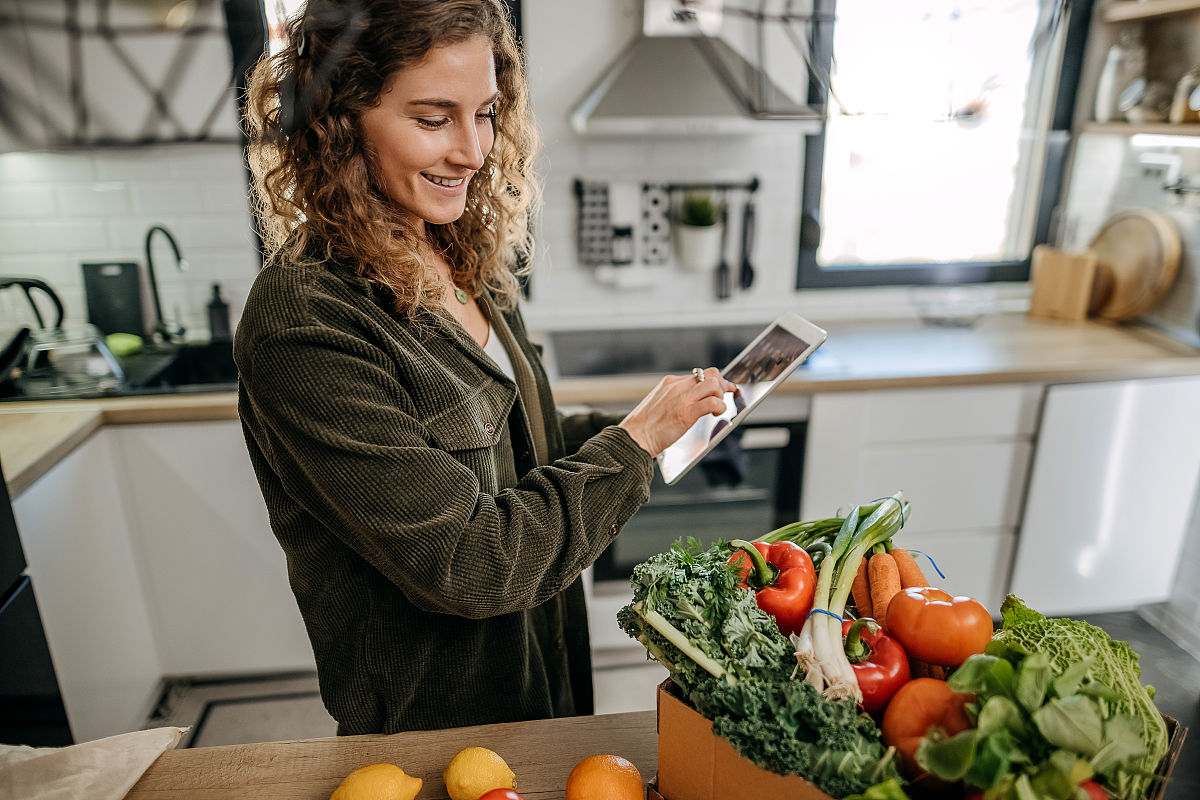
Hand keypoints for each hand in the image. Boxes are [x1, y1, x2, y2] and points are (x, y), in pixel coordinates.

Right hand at [618, 367, 737, 456]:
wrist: (634, 437)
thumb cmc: (644, 426)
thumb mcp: (658, 403)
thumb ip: (674, 398)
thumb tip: (690, 401)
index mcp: (669, 382)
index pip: (698, 374)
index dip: (713, 381)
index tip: (719, 387)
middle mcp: (677, 386)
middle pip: (710, 374)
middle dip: (722, 384)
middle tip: (727, 393)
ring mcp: (683, 398)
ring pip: (714, 384)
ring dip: (721, 395)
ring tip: (717, 408)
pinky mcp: (688, 412)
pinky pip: (713, 402)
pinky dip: (720, 407)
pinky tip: (715, 414)